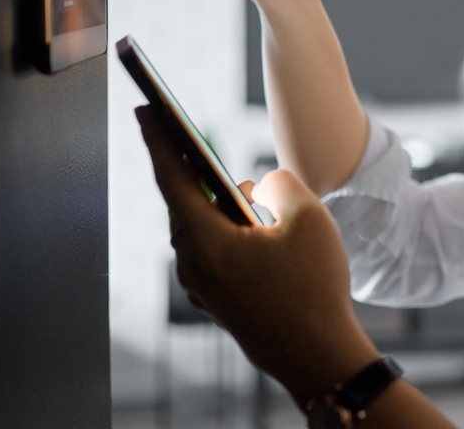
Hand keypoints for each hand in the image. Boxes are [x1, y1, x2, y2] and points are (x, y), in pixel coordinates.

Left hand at [136, 105, 376, 404]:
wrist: (319, 356)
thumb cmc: (314, 287)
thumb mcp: (307, 217)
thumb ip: (277, 183)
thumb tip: (258, 187)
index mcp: (207, 243)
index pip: (173, 179)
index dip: (159, 139)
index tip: (145, 108)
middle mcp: (195, 266)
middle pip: (186, 204)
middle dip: (190, 169)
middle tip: (180, 132)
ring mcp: (205, 288)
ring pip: (203, 229)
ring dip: (218, 203)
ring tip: (235, 182)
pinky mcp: (220, 301)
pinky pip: (215, 252)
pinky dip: (228, 229)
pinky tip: (253, 223)